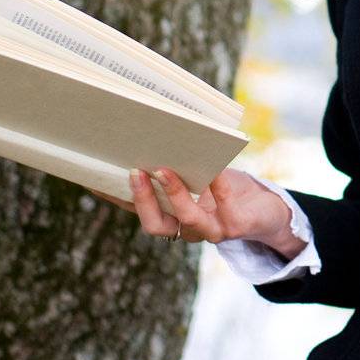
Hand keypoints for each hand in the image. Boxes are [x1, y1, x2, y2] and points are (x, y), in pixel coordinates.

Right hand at [84, 166, 300, 252]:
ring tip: (164, 170)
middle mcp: (186, 229)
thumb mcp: (197, 172)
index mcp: (170, 216)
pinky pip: (224, 204)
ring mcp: (211, 230)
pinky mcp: (236, 225)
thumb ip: (176, 159)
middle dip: (142, 199)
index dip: (113, 196)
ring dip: (173, 194)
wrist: (267, 210)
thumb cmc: (225, 186)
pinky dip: (218, 185)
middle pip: (154, 225)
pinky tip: (214, 169)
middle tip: (134, 171)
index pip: (135, 209)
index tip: (92, 176)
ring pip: (186, 220)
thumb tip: (151, 130)